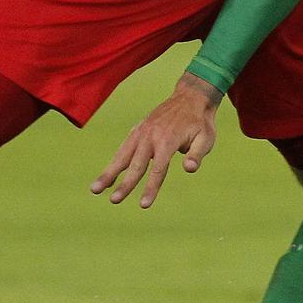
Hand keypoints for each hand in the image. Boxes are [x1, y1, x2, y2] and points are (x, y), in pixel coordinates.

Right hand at [90, 73, 222, 208]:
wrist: (191, 97)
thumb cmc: (200, 122)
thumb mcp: (206, 138)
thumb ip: (197, 154)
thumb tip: (189, 169)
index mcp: (168, 140)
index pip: (158, 169)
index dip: (151, 188)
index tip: (143, 205)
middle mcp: (151, 136)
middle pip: (136, 164)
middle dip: (125, 184)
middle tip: (114, 201)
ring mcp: (142, 131)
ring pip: (122, 155)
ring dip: (109, 173)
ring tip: (95, 190)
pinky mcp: (138, 129)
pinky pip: (123, 147)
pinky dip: (114, 162)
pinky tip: (106, 176)